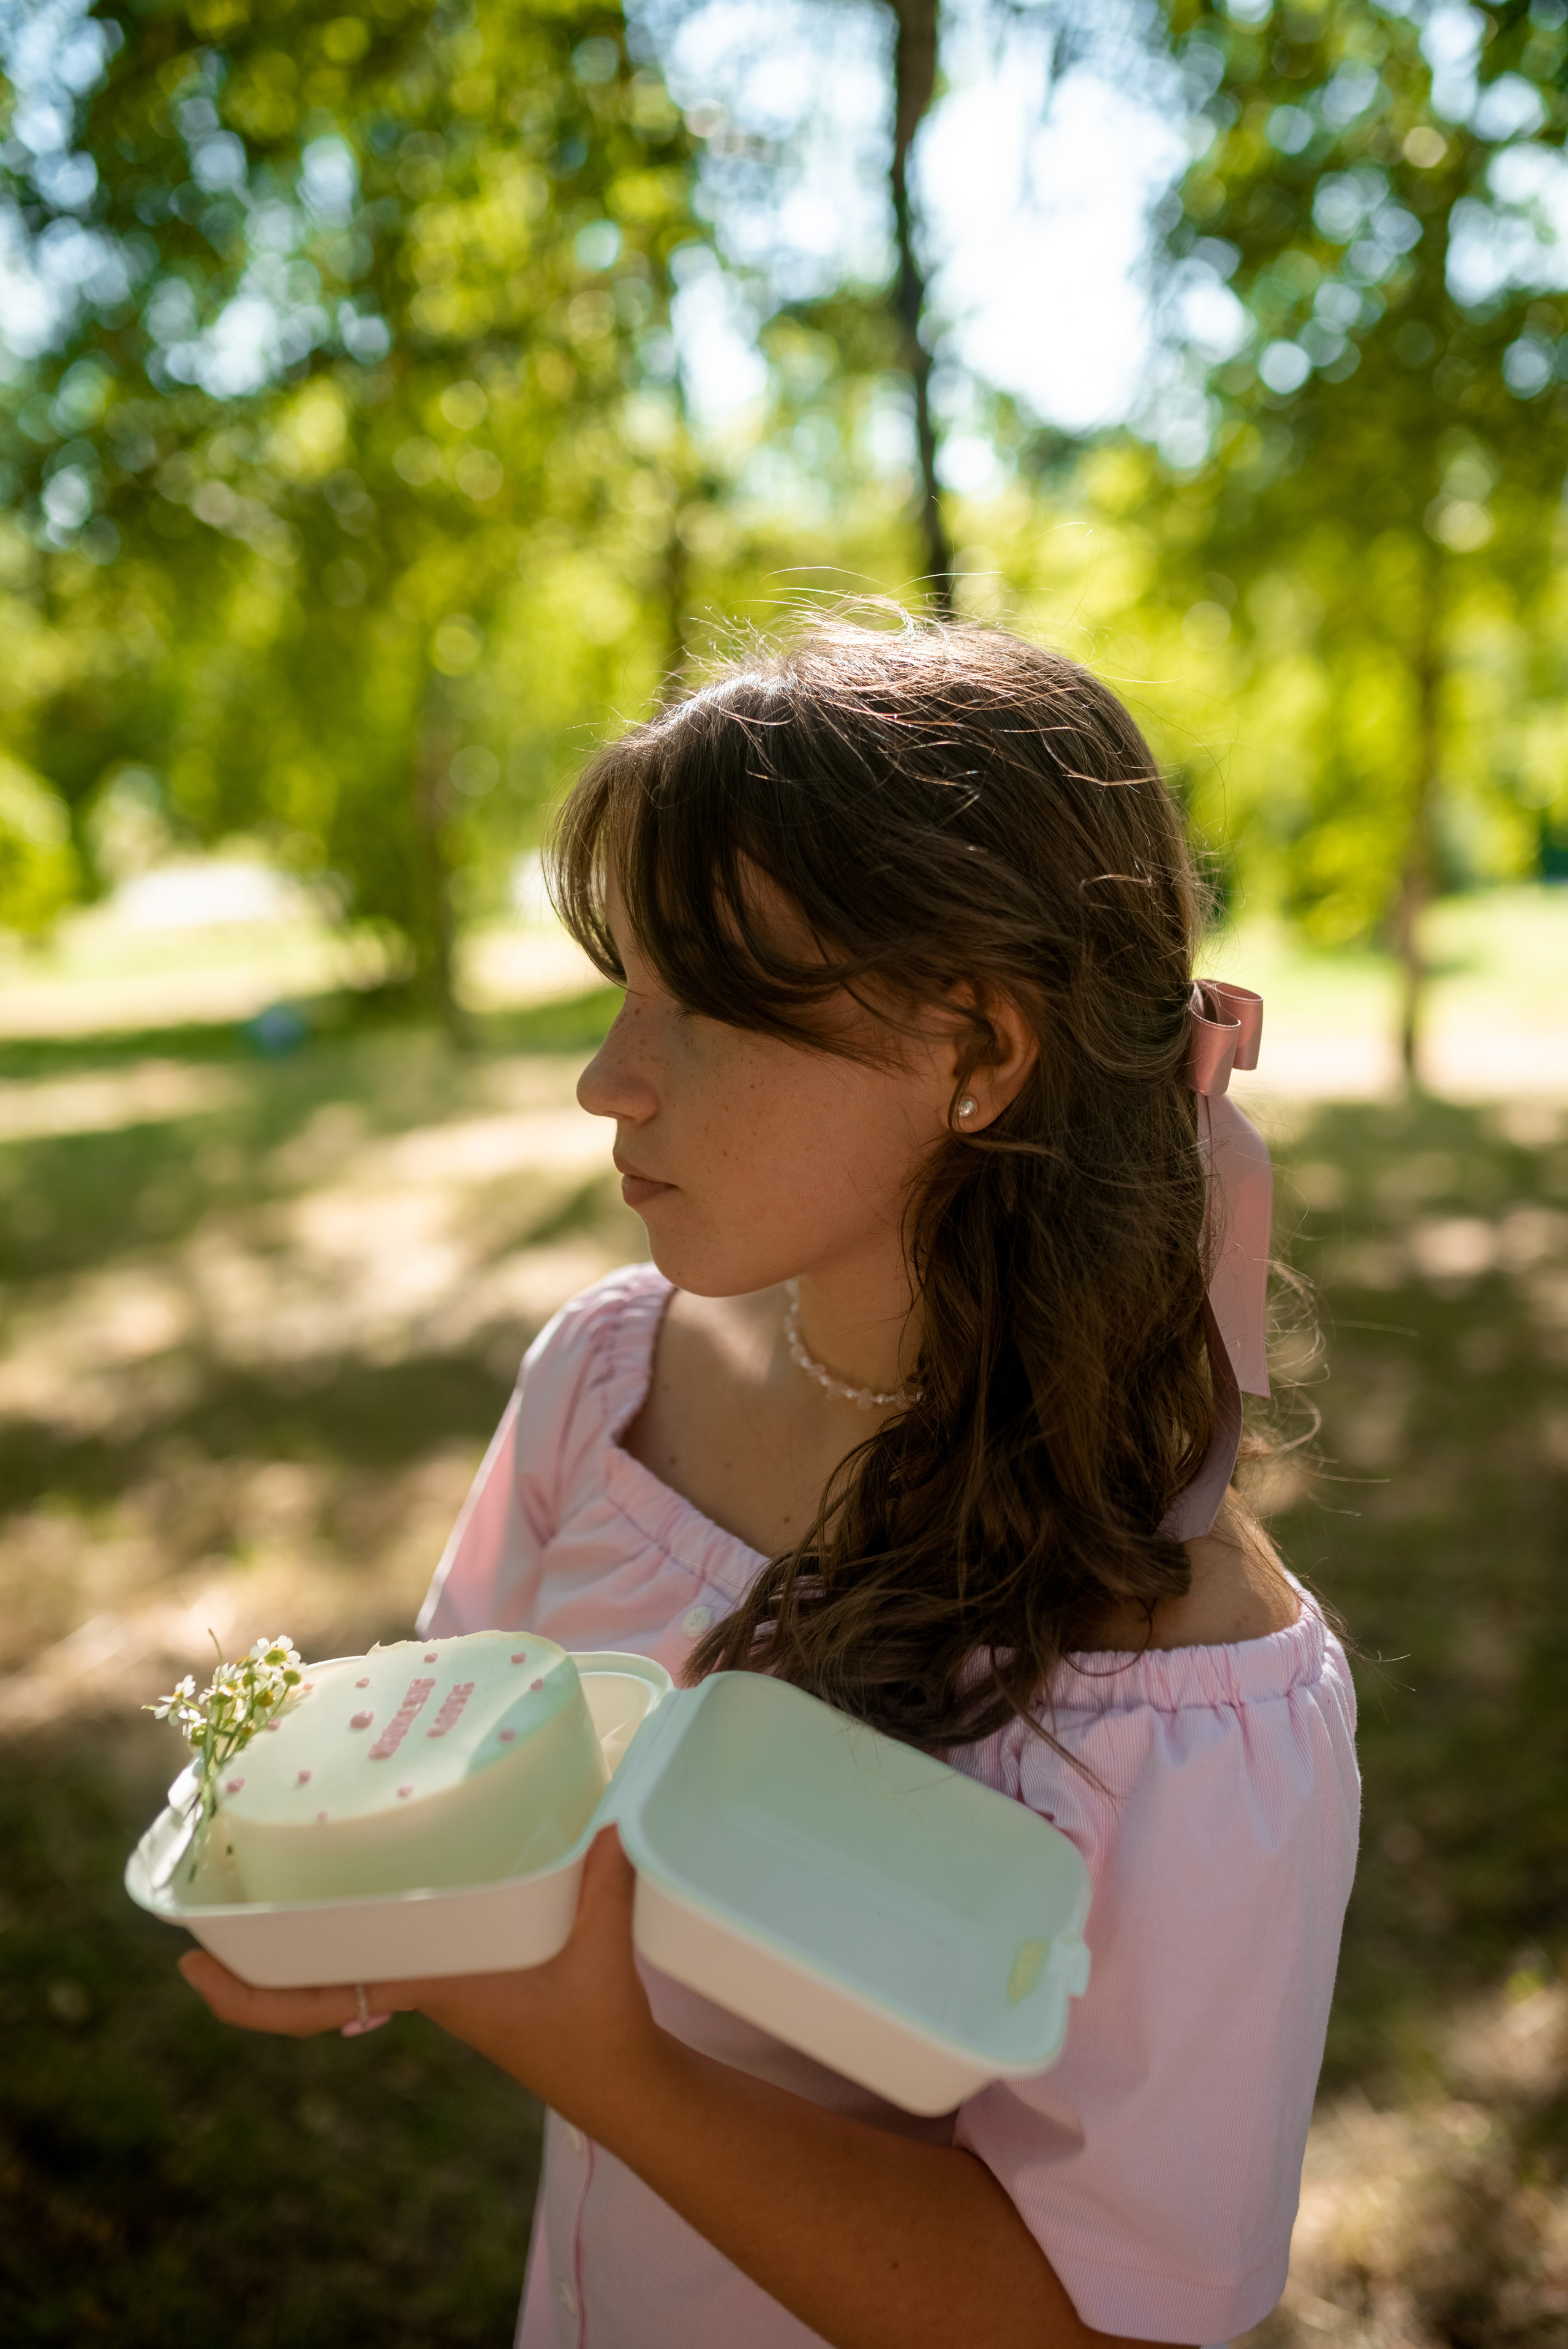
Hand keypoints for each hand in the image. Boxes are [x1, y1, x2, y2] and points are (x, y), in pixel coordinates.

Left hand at [177, 1826, 664, 2126]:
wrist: (619, 2082)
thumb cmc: (596, 2031)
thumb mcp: (598, 1956)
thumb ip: (605, 1884)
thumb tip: (614, 1822)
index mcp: (428, 1986)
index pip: (317, 1997)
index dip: (247, 1993)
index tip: (188, 1967)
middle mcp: (419, 1984)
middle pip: (311, 1979)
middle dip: (250, 1957)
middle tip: (201, 1910)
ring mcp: (437, 1979)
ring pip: (347, 1963)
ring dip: (302, 1936)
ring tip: (267, 1878)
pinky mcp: (464, 1970)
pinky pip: (390, 1947)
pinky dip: (360, 1924)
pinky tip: (370, 1880)